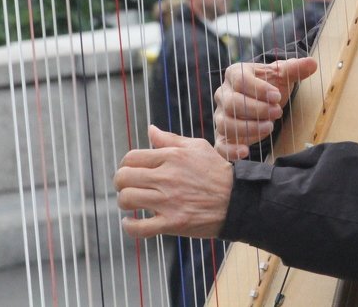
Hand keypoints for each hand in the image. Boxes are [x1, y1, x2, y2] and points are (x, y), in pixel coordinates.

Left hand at [115, 125, 232, 238]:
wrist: (237, 200)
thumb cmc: (217, 172)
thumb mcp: (197, 147)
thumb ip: (170, 139)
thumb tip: (150, 130)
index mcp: (171, 156)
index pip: (131, 157)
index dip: (125, 165)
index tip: (130, 171)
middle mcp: (167, 177)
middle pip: (124, 177)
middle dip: (120, 183)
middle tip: (127, 187)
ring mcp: (169, 201)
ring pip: (127, 199)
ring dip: (124, 203)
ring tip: (130, 204)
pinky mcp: (172, 223)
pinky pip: (139, 228)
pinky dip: (129, 226)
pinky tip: (131, 222)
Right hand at [213, 57, 317, 159]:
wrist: (261, 100)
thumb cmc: (269, 86)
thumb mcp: (281, 75)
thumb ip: (294, 69)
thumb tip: (312, 63)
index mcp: (235, 74)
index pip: (240, 80)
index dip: (259, 89)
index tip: (277, 96)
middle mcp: (223, 94)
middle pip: (232, 103)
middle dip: (256, 109)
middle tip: (277, 112)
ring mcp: (221, 115)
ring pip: (227, 123)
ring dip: (249, 127)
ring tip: (270, 127)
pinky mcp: (222, 135)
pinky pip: (220, 144)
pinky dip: (231, 150)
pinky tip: (245, 152)